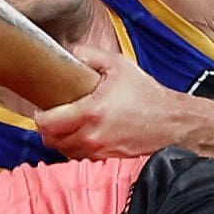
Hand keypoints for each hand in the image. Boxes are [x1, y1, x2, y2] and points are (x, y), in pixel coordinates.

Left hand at [36, 47, 193, 160]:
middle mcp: (92, 136)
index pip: (47, 123)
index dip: (40, 115)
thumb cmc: (147, 96)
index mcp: (90, 112)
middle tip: (54, 117)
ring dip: (62, 141)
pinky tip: (85, 137)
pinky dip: (77, 150)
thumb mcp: (119, 66)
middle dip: (49, 129)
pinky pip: (81, 159)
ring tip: (69, 127)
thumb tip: (70, 51)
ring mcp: (99, 152)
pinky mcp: (107, 162)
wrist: (173, 123)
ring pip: (64, 152)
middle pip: (51, 141)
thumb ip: (91, 55)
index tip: (44, 108)